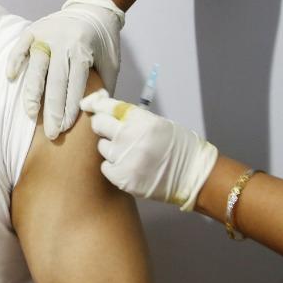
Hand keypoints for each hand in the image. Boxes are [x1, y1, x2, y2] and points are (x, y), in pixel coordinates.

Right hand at [6, 0, 124, 139]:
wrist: (94, 8)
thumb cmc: (104, 42)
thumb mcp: (111, 63)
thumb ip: (104, 86)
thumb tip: (95, 113)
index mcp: (82, 51)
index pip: (74, 86)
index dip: (69, 109)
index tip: (64, 128)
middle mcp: (62, 43)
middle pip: (54, 82)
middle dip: (52, 110)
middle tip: (50, 133)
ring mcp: (45, 35)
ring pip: (35, 68)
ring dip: (32, 93)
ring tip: (30, 114)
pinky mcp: (33, 29)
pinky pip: (20, 46)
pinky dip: (15, 61)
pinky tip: (10, 77)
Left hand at [80, 89, 218, 211]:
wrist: (193, 176)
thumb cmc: (178, 147)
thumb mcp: (158, 123)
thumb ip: (132, 117)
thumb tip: (104, 107)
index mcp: (142, 120)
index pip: (109, 106)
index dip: (96, 104)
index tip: (89, 104)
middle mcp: (131, 137)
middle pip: (99, 124)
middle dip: (103, 126)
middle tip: (112, 131)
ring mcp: (126, 159)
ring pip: (102, 147)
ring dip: (111, 148)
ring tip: (129, 153)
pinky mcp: (123, 178)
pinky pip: (105, 167)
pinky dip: (113, 166)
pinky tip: (128, 166)